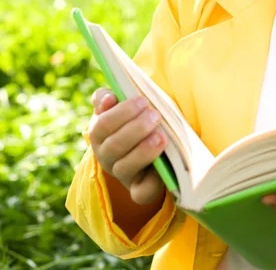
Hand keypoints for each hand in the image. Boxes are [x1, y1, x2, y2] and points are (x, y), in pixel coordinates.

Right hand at [88, 89, 166, 204]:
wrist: (149, 144)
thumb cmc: (134, 118)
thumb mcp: (119, 106)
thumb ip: (107, 98)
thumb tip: (108, 98)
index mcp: (100, 135)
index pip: (104, 125)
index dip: (122, 113)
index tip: (142, 101)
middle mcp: (107, 157)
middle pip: (114, 147)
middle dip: (136, 129)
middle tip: (155, 115)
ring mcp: (123, 174)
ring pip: (125, 168)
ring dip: (143, 151)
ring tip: (161, 136)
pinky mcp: (140, 189)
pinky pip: (142, 193)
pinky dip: (152, 183)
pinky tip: (162, 169)